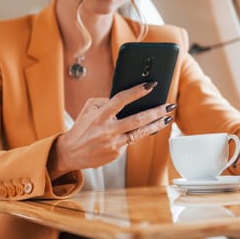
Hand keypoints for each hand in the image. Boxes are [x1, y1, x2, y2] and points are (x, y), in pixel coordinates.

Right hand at [48, 82, 175, 178]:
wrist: (71, 153)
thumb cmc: (82, 127)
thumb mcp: (89, 109)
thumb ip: (106, 102)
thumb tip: (127, 99)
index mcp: (100, 115)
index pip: (122, 100)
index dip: (137, 91)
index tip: (151, 85)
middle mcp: (108, 130)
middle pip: (137, 119)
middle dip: (156, 111)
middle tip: (169, 105)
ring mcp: (113, 143)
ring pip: (140, 133)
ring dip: (156, 125)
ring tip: (168, 118)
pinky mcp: (116, 153)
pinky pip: (131, 141)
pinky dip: (139, 134)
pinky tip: (149, 128)